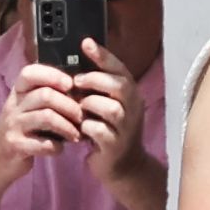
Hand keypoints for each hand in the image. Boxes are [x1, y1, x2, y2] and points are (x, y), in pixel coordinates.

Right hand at [0, 61, 87, 176]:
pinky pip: (44, 144)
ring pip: (47, 117)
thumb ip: (46, 96)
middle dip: (69, 106)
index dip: (53, 75)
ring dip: (67, 127)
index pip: (30, 73)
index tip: (70, 85)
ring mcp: (13, 126)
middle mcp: (13, 106)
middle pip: (46, 95)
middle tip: (80, 117)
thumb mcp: (27, 108)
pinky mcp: (16, 146)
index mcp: (17, 93)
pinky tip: (60, 148)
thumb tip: (78, 88)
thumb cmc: (22, 130)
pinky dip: (57, 147)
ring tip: (75, 135)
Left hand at [72, 40, 158, 195]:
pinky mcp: (116, 146)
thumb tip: (75, 65)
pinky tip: (80, 129)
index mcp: (131, 94)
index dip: (103, 55)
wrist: (122, 167)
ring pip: (110, 108)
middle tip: (77, 82)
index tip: (86, 42)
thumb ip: (98, 88)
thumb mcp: (107, 105)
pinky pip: (99, 130)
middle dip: (95, 80)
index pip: (120, 69)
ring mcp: (127, 128)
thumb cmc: (109, 131)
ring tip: (79, 109)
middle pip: (119, 85)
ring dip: (90, 105)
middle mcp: (134, 108)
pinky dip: (86, 127)